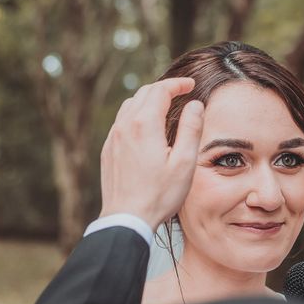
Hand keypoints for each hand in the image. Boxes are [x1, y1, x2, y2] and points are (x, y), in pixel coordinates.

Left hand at [99, 77, 203, 229]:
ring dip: (148, 99)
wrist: (126, 219)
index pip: (160, 90)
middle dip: (164, 88)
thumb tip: (195, 104)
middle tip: (181, 90)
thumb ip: (191, 129)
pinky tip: (146, 126)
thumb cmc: (159, 194)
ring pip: (129, 105)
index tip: (191, 84)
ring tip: (165, 104)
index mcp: (144, 125)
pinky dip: (136, 114)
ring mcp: (113, 138)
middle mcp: (124, 126)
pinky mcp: (108, 150)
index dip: (177, 84)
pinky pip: (121, 122)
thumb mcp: (184, 162)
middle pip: (143, 93)